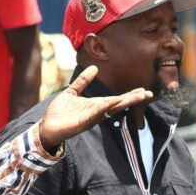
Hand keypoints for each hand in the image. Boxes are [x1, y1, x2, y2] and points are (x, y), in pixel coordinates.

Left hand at [38, 66, 152, 149]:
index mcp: (95, 104)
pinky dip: (105, 107)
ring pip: (111, 109)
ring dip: (124, 102)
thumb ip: (82, 81)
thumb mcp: (72, 92)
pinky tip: (113, 101)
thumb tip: (95, 68)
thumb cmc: (59, 112)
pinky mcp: (83, 122)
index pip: (116, 99)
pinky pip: (96, 113)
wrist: (47, 126)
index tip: (143, 90)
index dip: (129, 95)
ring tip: (139, 96)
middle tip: (148, 94)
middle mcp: (96, 111)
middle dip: (133, 99)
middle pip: (118, 104)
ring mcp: (91, 117)